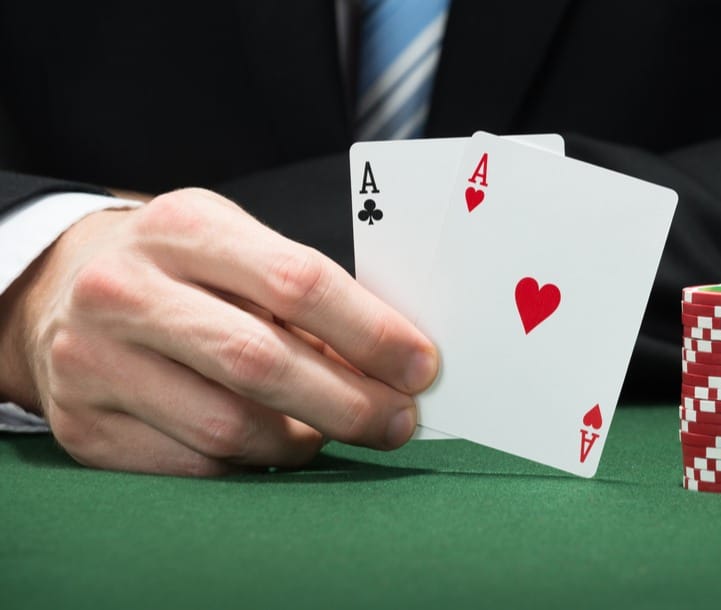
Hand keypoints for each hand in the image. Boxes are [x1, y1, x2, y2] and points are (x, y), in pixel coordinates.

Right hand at [0, 188, 437, 474]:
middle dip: (349, 402)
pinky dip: (251, 464)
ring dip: (303, 441)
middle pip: (261, 363)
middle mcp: (125, 291)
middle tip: (398, 422)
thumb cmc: (181, 269)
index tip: (420, 367)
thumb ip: (306, 294)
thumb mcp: (237, 246)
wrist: (63, 293)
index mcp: (182, 227)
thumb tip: (396, 361)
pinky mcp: (86, 427)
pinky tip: (273, 446)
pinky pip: (195, 467)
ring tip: (332, 431)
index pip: (297, 280)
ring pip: (228, 427)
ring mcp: (95, 362)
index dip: (371, 331)